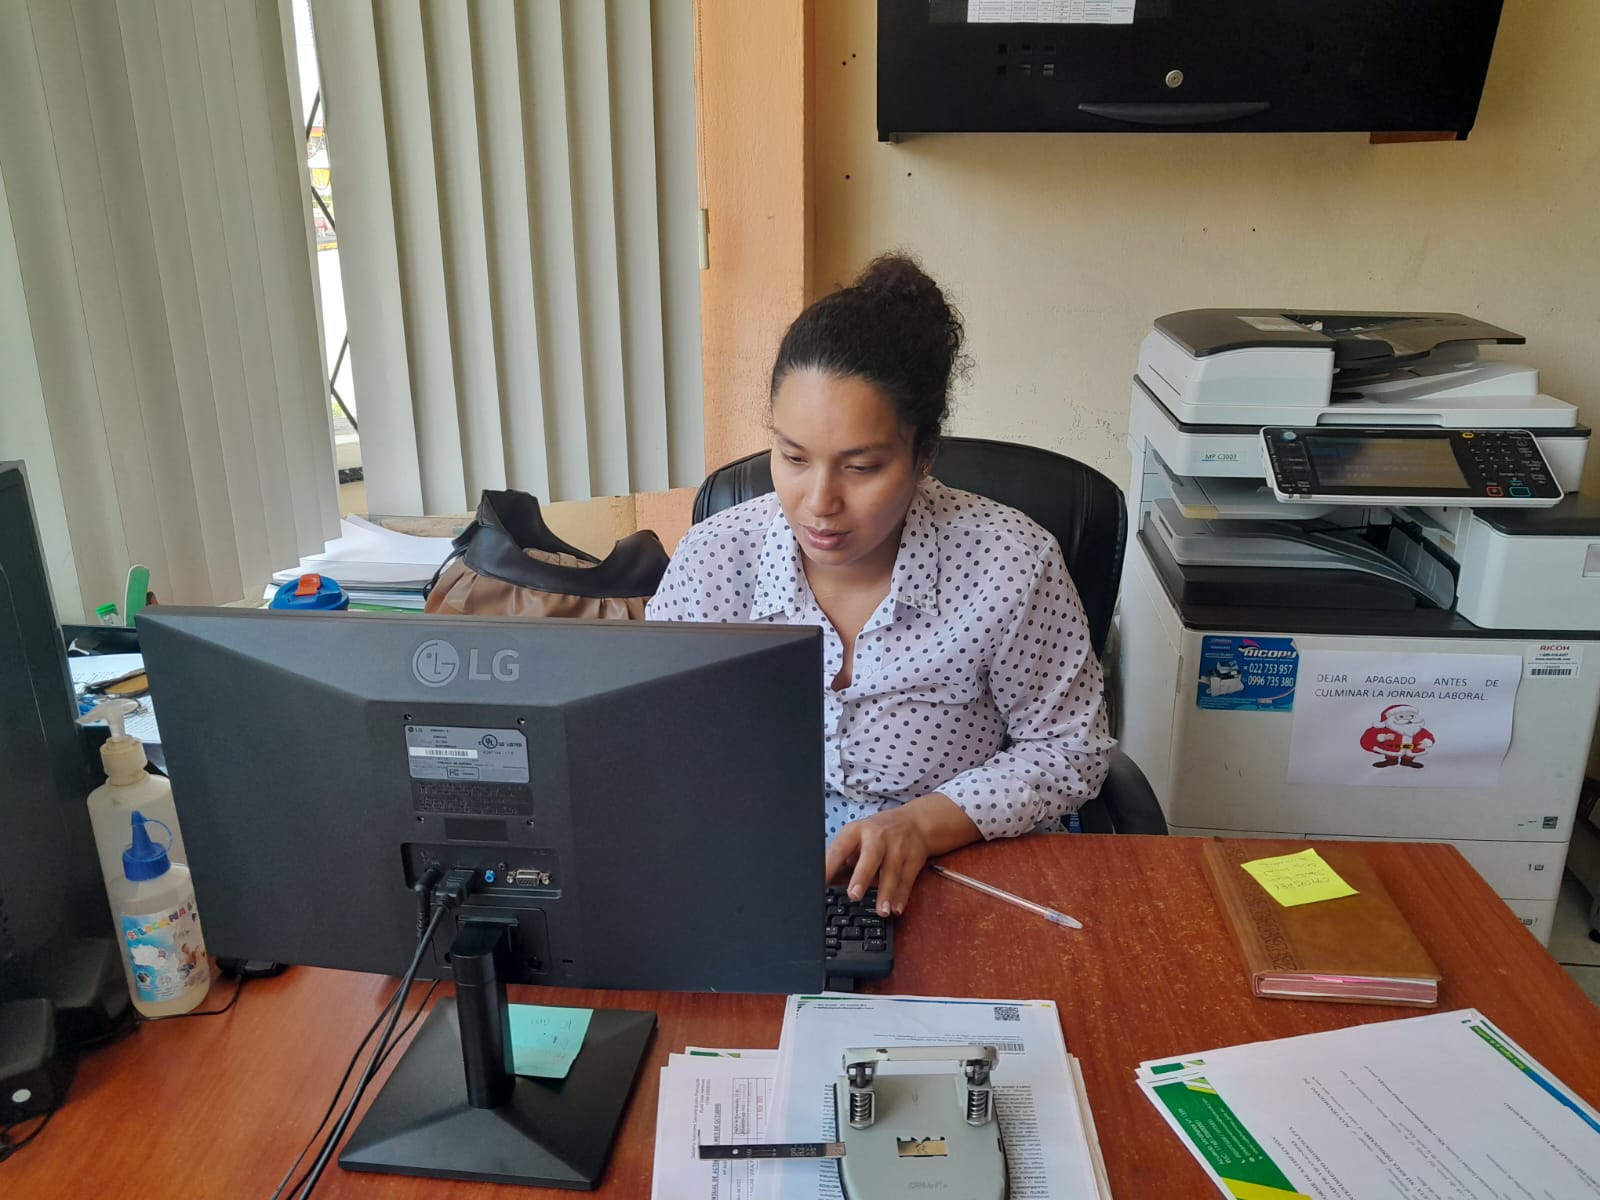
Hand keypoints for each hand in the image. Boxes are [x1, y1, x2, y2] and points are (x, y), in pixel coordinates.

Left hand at [825, 793, 979, 916]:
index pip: (840, 849)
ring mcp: (898, 847)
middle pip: (870, 856)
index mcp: (856, 832)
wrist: (915, 822)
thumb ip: (842, 858)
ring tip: (882, 911)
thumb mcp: (856, 837)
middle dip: (862, 877)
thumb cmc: (877, 833)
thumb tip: (825, 882)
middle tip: (854, 896)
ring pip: (892, 871)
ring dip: (886, 893)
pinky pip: (907, 879)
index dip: (829, 866)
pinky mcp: (913, 858)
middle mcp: (877, 837)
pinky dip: (902, 896)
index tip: (820, 883)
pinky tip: (897, 909)